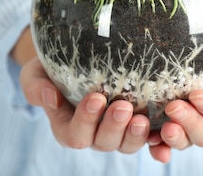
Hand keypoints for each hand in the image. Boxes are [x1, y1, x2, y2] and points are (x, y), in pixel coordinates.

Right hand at [20, 57, 150, 152]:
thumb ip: (37, 87)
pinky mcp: (138, 125)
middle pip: (104, 142)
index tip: (96, 97)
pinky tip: (167, 131)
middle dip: (114, 126)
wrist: (74, 58)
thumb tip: (50, 97)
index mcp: (68, 128)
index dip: (85, 120)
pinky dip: (160, 143)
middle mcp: (94, 135)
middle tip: (124, 106)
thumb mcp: (35, 74)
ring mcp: (118, 133)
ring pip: (127, 144)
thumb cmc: (50, 67)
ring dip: (136, 135)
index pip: (75, 134)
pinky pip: (151, 141)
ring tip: (143, 118)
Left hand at [147, 34, 202, 162]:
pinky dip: (158, 147)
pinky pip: (165, 142)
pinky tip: (150, 142)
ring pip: (185, 141)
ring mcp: (192, 124)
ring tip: (162, 129)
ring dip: (174, 139)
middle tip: (173, 108)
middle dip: (190, 124)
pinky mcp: (172, 122)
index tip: (198, 95)